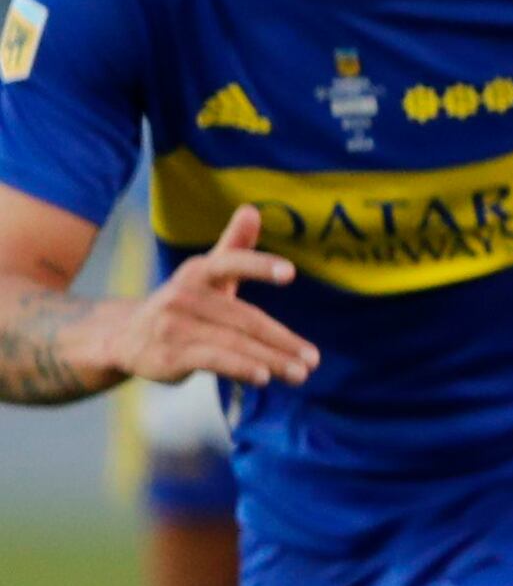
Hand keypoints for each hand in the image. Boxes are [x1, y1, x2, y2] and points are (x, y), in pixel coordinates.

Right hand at [116, 208, 317, 387]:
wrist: (125, 336)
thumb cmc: (182, 304)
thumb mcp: (205, 274)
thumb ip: (233, 246)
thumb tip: (252, 209)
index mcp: (198, 272)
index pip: (230, 264)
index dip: (258, 266)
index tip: (290, 273)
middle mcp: (183, 296)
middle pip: (245, 318)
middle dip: (282, 340)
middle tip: (313, 358)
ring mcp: (174, 326)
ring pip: (233, 343)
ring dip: (271, 360)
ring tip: (301, 373)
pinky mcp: (169, 354)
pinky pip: (213, 360)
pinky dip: (240, 368)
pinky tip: (264, 377)